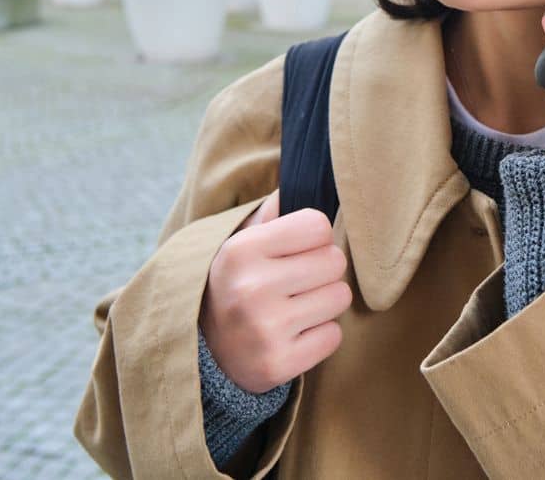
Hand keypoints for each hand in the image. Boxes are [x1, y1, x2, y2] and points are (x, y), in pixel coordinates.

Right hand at [199, 188, 352, 393]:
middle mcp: (252, 288)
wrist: (204, 354)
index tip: (298, 252)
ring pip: (340, 298)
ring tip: (297, 308)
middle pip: (335, 261)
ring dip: (325, 303)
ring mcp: (265, 329)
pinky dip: (321, 336)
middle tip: (299, 283)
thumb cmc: (235, 286)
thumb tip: (297, 181)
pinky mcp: (279, 364)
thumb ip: (271, 215)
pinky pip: (334, 337)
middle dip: (323, 271)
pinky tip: (296, 334)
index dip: (314, 238)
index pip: (318, 226)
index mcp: (242, 250)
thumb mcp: (241, 246)